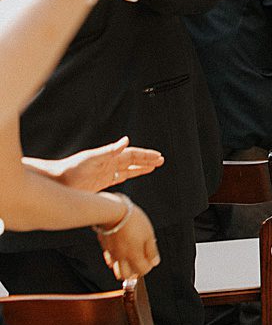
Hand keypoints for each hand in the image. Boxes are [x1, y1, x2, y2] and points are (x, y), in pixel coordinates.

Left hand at [38, 137, 163, 191]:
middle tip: (161, 160)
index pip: (132, 154)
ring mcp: (105, 173)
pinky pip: (119, 178)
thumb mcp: (92, 158)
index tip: (158, 157)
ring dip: (140, 167)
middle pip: (132, 161)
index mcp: (109, 157)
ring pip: (128, 169)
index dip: (146, 155)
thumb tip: (126, 140)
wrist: (56, 181)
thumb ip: (110, 150)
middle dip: (147, 160)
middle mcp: (109, 164)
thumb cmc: (71, 169)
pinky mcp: (100, 183)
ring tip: (153, 167)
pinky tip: (134, 175)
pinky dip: (129, 176)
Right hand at [97, 198, 159, 280]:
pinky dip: (115, 261)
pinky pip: (109, 260)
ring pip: (116, 270)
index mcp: (134, 255)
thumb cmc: (134, 221)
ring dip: (124, 269)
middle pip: (126, 276)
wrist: (114, 212)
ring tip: (131, 261)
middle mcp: (121, 258)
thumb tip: (154, 262)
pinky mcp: (105, 247)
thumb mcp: (149, 234)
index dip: (148, 267)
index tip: (151, 261)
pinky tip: (120, 255)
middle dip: (134, 273)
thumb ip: (152, 250)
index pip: (142, 271)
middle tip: (140, 264)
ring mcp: (112, 253)